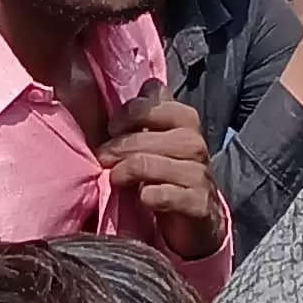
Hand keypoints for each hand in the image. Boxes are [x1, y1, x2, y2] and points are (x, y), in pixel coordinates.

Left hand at [97, 84, 229, 260]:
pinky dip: (151, 196)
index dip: (131, 111)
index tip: (113, 128)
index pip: (156, 100)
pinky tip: (143, 198)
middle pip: (150, 135)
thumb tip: (138, 86)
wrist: (195, 216)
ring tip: (114, 178)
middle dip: (120, 145)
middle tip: (103, 157)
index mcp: (184, 120)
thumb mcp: (155, 139)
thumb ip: (146, 113)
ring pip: (154, 164)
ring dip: (128, 170)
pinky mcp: (199, 203)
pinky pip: (167, 195)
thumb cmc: (167, 172)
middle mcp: (195, 143)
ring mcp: (199, 174)